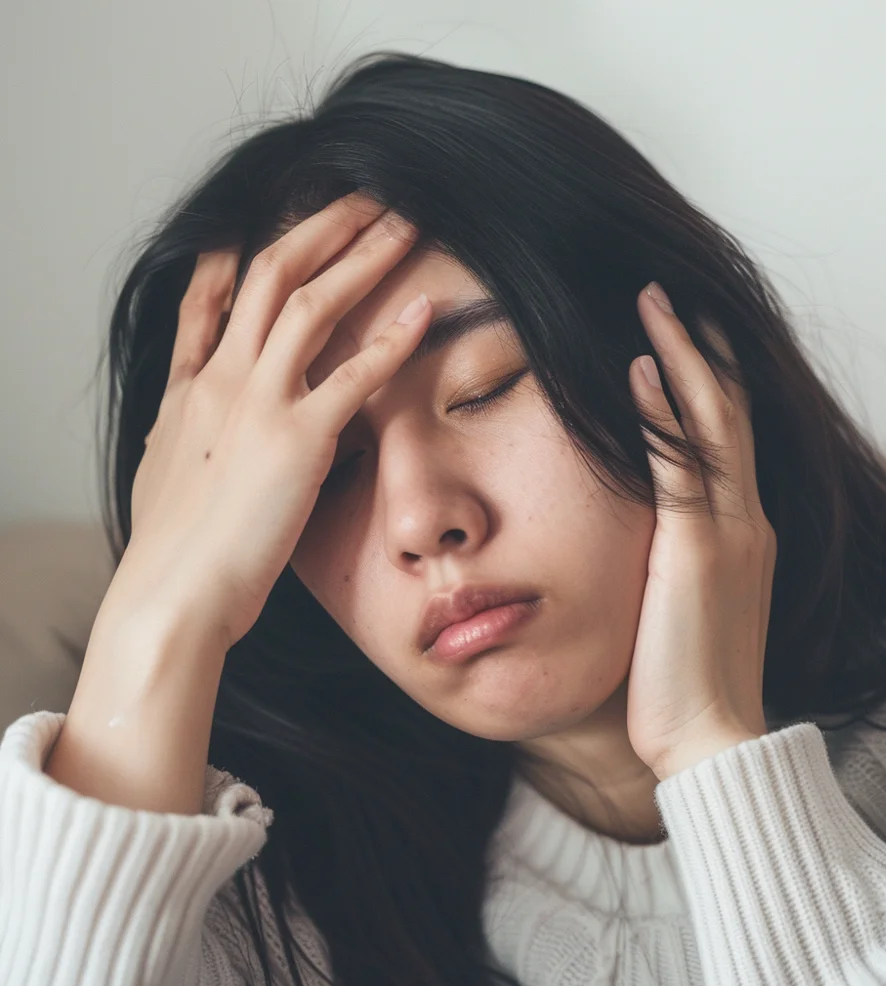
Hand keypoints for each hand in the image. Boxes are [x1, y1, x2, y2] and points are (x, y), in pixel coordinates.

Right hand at [123, 192, 431, 650]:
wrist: (173, 595)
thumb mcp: (165, 471)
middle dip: (320, 224)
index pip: (214, 294)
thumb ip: (186, 430)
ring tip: (402, 221)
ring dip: (361, 255)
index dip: (245, 250)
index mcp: (190, 386)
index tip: (272, 220)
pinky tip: (425, 309)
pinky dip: (392, 339)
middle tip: (362, 194)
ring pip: (312, 302)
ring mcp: (258, 402)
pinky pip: (354, 374)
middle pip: (272, 273)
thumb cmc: (175, 549)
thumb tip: (198, 422)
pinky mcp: (298, 439)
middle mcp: (222, 378)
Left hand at [625, 283, 775, 779]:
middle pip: (727, 409)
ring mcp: (728, 531)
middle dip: (697, 346)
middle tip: (665, 294)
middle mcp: (745, 519)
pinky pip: (678, 467)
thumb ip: (675, 552)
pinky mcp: (696, 551)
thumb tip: (643, 527)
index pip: (730, 434)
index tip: (684, 334)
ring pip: (711, 421)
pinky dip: (660, 414)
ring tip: (653, 304)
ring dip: (680, 356)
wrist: (712, 736)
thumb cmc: (688, 676)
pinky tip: (636, 370)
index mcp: (743, 530)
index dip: (709, 378)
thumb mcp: (685, 599)